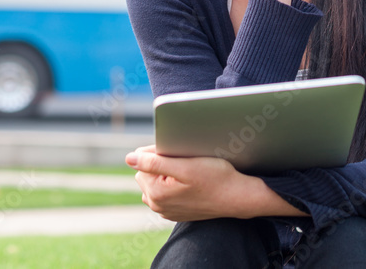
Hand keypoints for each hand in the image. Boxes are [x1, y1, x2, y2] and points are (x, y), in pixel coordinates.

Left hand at [125, 145, 247, 221]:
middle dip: (161, 164)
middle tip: (185, 163)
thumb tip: (129, 158)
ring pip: (155, 181)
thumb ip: (154, 162)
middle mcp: (157, 205)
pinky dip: (173, 184)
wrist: (237, 197)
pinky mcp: (174, 212)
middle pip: (147, 172)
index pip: (142, 162)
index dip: (159, 153)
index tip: (179, 155)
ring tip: (188, 174)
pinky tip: (190, 183)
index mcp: (155, 193)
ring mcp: (165, 210)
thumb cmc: (216, 178)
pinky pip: (165, 191)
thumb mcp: (185, 166)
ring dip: (166, 174)